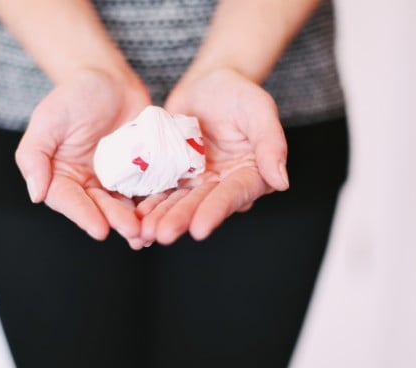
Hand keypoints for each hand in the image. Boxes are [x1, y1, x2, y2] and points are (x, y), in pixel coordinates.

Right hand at [15, 69, 150, 243]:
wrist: (110, 79)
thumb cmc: (74, 95)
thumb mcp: (47, 119)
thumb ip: (34, 155)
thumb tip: (36, 194)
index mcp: (60, 175)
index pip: (68, 199)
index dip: (83, 215)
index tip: (99, 229)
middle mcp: (86, 182)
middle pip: (99, 206)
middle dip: (116, 220)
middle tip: (132, 232)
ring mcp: (114, 179)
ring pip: (123, 204)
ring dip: (135, 220)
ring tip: (147, 232)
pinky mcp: (139, 172)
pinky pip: (146, 190)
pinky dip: (153, 204)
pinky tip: (163, 214)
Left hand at [137, 68, 288, 244]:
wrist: (207, 84)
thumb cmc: (237, 93)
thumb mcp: (258, 109)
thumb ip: (271, 143)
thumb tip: (280, 182)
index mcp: (251, 173)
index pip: (233, 195)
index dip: (216, 212)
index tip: (200, 228)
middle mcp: (224, 183)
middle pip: (202, 204)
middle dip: (182, 219)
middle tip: (163, 234)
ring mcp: (199, 181)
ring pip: (180, 202)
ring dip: (162, 217)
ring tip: (144, 232)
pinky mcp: (177, 175)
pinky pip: (162, 190)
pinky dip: (150, 203)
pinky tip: (135, 215)